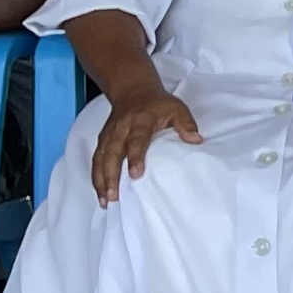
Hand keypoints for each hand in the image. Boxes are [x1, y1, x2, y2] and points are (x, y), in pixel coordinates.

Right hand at [90, 86, 205, 202]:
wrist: (133, 91)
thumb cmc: (157, 104)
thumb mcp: (176, 108)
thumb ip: (186, 124)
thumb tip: (196, 140)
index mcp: (140, 121)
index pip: (136, 140)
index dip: (135, 157)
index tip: (135, 174)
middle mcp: (121, 129)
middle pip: (112, 153)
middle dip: (110, 175)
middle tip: (114, 196)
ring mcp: (109, 135)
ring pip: (100, 159)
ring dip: (100, 180)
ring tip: (105, 201)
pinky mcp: (102, 141)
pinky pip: (96, 160)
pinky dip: (96, 177)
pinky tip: (100, 193)